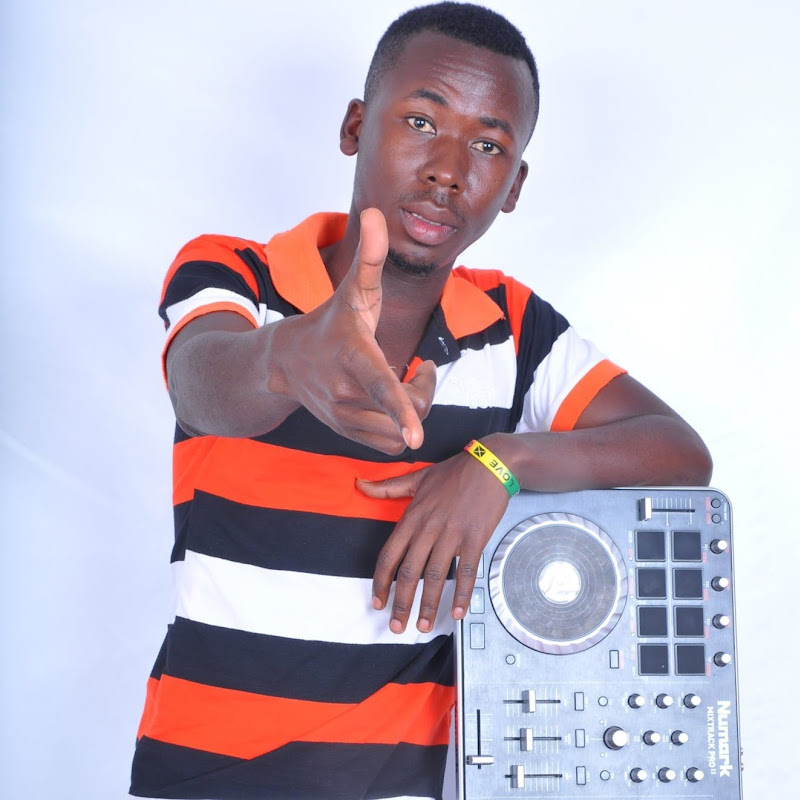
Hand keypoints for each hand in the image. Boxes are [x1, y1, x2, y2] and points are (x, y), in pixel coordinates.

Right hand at [271, 208, 435, 453]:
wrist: (285, 362)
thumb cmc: (330, 323)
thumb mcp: (352, 290)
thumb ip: (370, 256)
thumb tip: (375, 210)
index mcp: (352, 357)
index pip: (380, 385)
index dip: (400, 408)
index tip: (416, 435)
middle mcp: (345, 393)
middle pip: (408, 410)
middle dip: (426, 390)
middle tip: (424, 369)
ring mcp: (343, 418)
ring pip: (399, 432)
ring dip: (414, 411)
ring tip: (408, 384)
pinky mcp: (345, 433)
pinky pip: (388, 444)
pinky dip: (400, 427)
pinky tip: (394, 404)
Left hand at [358, 451, 509, 632]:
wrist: (489, 465)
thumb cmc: (453, 472)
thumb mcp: (417, 477)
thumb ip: (388, 487)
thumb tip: (360, 485)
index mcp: (412, 516)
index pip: (389, 555)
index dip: (381, 582)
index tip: (377, 602)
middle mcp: (428, 528)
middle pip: (409, 572)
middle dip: (401, 603)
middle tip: (396, 627)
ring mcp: (452, 534)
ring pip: (436, 576)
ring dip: (429, 604)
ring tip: (424, 626)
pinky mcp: (474, 538)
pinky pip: (467, 571)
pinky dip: (462, 594)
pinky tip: (458, 612)